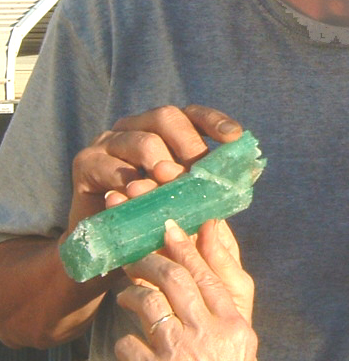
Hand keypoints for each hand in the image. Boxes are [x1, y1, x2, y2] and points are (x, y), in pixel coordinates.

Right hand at [67, 105, 242, 233]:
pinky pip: (108, 165)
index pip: (194, 114)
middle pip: (167, 117)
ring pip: (141, 140)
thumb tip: (251, 170)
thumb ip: (208, 183)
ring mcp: (109, 141)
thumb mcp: (184, 200)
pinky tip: (135, 194)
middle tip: (198, 171)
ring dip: (160, 161)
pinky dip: (126, 180)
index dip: (216, 122)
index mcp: (164, 129)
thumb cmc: (151, 218)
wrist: (104, 246)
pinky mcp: (85, 162)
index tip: (235, 138)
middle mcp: (136, 126)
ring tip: (170, 181)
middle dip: (188, 143)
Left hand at [115, 220, 272, 360]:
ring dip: (134, 294)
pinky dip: (124, 342)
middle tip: (141, 250)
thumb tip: (245, 339)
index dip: (192, 250)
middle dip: (157, 259)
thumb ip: (249, 351)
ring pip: (150, 304)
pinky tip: (124, 344)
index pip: (210, 277)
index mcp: (236, 329)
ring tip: (126, 291)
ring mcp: (178, 353)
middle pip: (178, 280)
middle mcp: (208, 334)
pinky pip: (128, 345)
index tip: (176, 230)